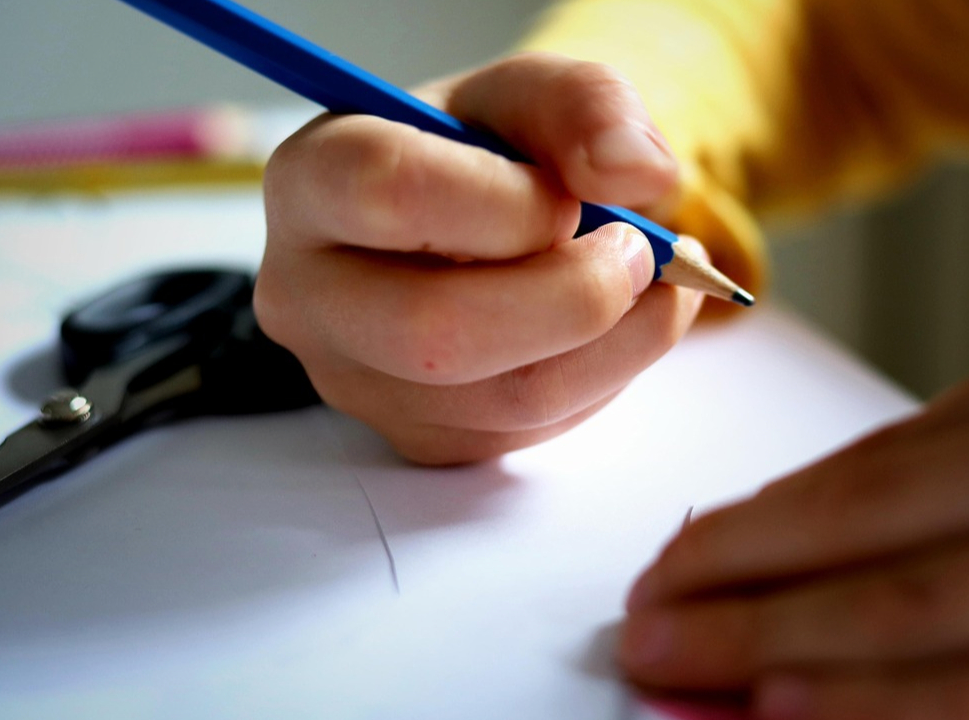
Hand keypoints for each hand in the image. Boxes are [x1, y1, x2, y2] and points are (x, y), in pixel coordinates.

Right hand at [255, 53, 702, 464]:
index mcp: (311, 182)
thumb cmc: (475, 154)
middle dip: (574, 296)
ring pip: (503, 400)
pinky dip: (605, 376)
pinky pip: (531, 429)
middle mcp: (310, 297)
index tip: (572, 197)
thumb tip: (642, 174)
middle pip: (435, 333)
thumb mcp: (522, 95)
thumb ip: (584, 104)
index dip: (508, 201)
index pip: (390, 192)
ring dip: (617, 344)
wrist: (452, 226)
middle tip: (641, 253)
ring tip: (658, 283)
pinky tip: (619, 325)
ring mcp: (359, 383)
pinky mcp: (420, 438)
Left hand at [620, 323, 968, 718]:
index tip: (673, 558)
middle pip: (875, 534)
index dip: (757, 519)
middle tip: (644, 619)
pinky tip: (787, 717)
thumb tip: (751, 535)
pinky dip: (882, 715)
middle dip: (738, 585)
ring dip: (775, 650)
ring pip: (915, 618)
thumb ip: (942, 477)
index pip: (876, 463)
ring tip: (677, 668)